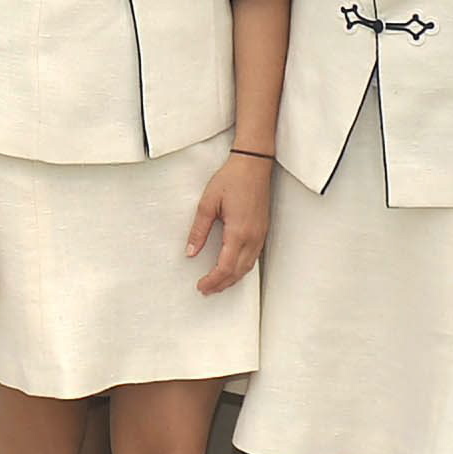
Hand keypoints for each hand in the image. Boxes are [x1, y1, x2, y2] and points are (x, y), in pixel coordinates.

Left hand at [188, 153, 271, 295]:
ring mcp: (260, 234)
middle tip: (206, 289)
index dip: (212, 280)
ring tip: (217, 284)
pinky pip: (254, 257)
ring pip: (248, 267)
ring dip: (232, 279)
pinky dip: (242, 268)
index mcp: (238, 232)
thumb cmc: (232, 178)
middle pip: (237, 272)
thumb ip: (199, 230)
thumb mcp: (208, 203)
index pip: (225, 267)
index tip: (201, 286)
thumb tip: (190, 252)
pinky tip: (234, 269)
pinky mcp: (262, 230)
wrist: (253, 163)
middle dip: (221, 284)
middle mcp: (252, 237)